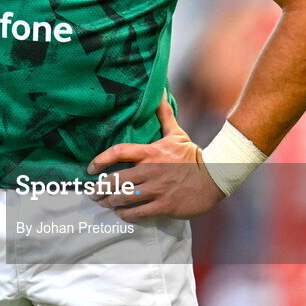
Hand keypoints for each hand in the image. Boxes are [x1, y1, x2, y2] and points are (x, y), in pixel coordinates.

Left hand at [86, 93, 224, 219]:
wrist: (215, 175)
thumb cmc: (192, 155)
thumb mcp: (176, 132)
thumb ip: (163, 114)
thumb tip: (160, 90)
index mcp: (151, 152)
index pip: (119, 152)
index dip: (101, 160)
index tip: (91, 168)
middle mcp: (151, 170)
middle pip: (116, 179)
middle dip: (100, 188)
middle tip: (92, 192)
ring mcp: (158, 189)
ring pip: (125, 197)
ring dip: (110, 202)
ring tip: (103, 203)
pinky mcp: (165, 206)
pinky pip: (139, 212)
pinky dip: (126, 214)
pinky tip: (121, 214)